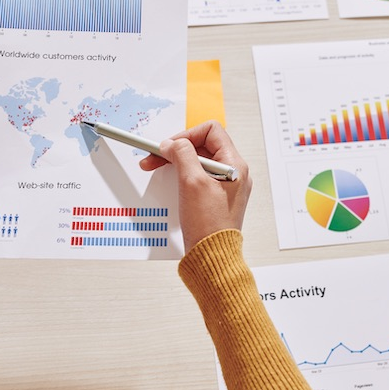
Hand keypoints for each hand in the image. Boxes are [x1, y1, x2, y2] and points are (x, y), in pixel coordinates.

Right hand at [140, 121, 251, 251]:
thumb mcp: (192, 182)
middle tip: (154, 158)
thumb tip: (173, 143)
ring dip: (176, 162)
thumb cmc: (208, 226)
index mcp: (234, 164)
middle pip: (203, 146)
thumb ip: (183, 155)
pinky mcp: (215, 198)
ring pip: (198, 162)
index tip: (168, 147)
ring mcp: (225, 186)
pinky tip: (169, 182)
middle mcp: (233, 173)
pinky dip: (181, 176)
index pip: (211, 131)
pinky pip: (198, 177)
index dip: (187, 135)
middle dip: (176, 149)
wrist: (211, 258)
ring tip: (157, 169)